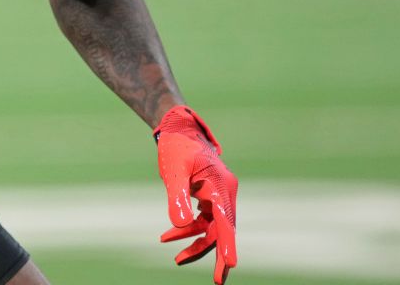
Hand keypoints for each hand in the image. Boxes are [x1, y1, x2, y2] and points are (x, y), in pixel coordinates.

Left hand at [154, 105, 237, 283]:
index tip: (231, 264)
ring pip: (211, 228)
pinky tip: (168, 236)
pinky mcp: (208, 197)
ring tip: (175, 258)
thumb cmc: (176, 147)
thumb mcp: (173, 171)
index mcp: (221, 186)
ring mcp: (217, 196)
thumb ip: (176, 196)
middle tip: (219, 281)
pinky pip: (202, 220)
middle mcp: (224, 192)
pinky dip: (188, 230)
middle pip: (224, 229)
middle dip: (219, 255)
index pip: (226, 220)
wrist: (177, 130)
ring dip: (195, 243)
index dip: (228, 244)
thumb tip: (180, 224)